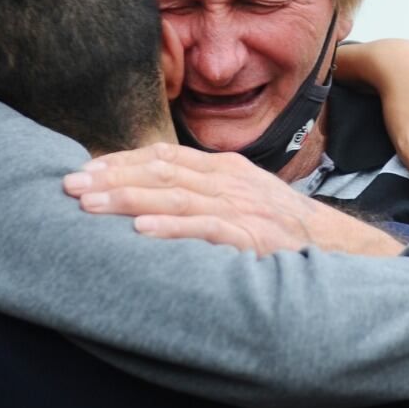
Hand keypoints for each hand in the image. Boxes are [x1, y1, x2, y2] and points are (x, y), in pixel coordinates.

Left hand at [63, 142, 402, 256]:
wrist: (339, 250)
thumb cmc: (281, 230)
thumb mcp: (241, 199)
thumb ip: (200, 194)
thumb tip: (147, 198)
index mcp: (223, 169)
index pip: (162, 157)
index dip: (120, 162)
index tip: (83, 169)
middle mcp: (230, 181)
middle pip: (161, 171)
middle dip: (112, 177)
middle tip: (69, 186)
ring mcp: (243, 207)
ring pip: (176, 197)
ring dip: (129, 200)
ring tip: (90, 206)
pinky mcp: (254, 236)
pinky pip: (208, 229)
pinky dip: (173, 229)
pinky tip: (142, 232)